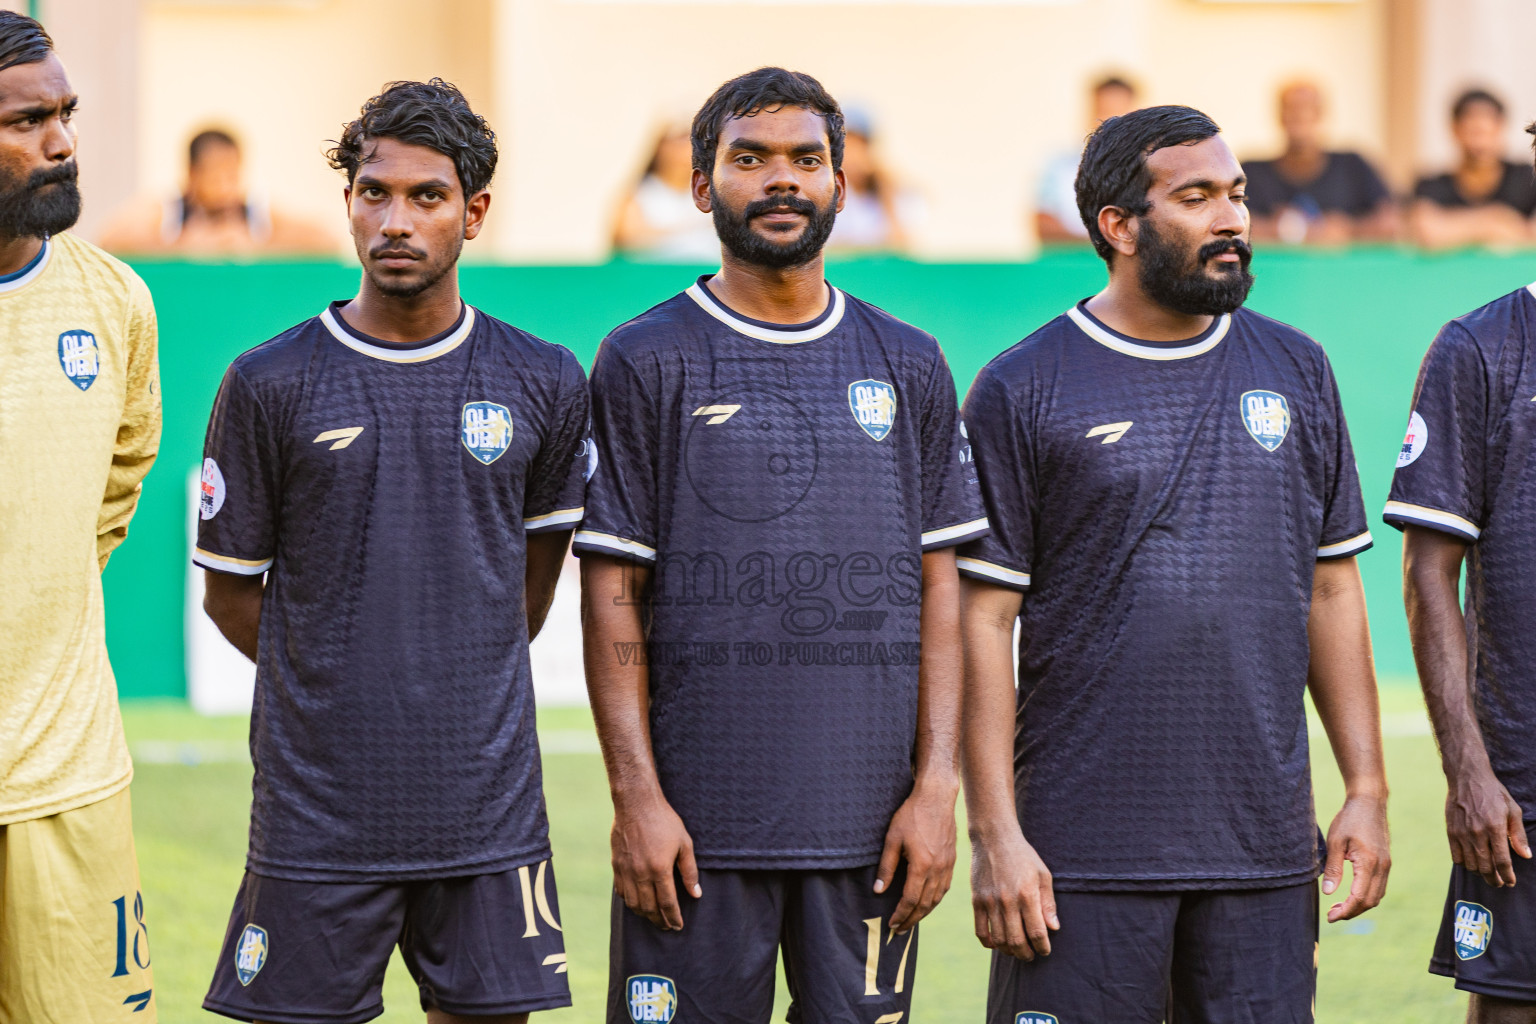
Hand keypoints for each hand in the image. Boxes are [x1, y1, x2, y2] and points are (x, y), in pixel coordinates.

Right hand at [610, 789, 700, 930]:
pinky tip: (636, 902)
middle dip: (659, 921)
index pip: (667, 903)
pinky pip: (621, 891)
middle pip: (649, 908)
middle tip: (666, 926)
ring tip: (653, 918)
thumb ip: (689, 871)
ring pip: (633, 903)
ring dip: (644, 914)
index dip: (673, 918)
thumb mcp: (684, 844)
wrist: (636, 804)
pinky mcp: (616, 865)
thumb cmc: (664, 821)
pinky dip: (629, 901)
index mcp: (660, 869)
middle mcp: (641, 874)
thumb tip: (696, 894)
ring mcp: (626, 871)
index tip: (678, 926)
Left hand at [877, 777, 957, 932]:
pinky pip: (944, 889)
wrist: (937, 798)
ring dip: (923, 913)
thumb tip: (878, 891)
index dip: (900, 915)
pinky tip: (926, 903)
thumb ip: (886, 867)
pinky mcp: (952, 861)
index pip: (910, 900)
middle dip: (911, 920)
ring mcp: (947, 866)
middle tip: (899, 931)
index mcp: (922, 865)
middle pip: (924, 904)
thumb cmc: (911, 815)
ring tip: (911, 921)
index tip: (892, 925)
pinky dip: (934, 900)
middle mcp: (937, 870)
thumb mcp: (892, 838)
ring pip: (936, 899)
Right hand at [970, 827, 1057, 959]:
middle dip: (1026, 954)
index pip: (1036, 932)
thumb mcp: (1043, 874)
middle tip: (1031, 956)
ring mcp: (990, 902)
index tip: (1045, 950)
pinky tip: (996, 943)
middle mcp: (1008, 901)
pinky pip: (980, 931)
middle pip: (1017, 941)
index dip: (1042, 947)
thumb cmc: (1022, 855)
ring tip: (1016, 950)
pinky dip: (989, 942)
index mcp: (1027, 895)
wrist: (994, 837)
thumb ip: (1048, 903)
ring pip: (998, 939)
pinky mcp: (976, 900)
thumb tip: (1053, 928)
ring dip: (1008, 950)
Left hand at [1322, 794, 1390, 921]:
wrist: (1369, 802)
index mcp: (1370, 863)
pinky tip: (1350, 895)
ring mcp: (1387, 866)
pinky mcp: (1386, 863)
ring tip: (1338, 907)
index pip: (1359, 897)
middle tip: (1331, 915)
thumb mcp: (1335, 842)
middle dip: (1351, 912)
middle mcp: (1383, 867)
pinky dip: (1366, 896)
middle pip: (1370, 901)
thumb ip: (1333, 868)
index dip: (1345, 911)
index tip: (1330, 917)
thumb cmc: (1349, 819)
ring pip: (1377, 896)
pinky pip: (1379, 887)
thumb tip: (1328, 893)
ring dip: (1359, 906)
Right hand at [1446, 765, 1531, 886]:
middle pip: (1486, 867)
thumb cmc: (1493, 793)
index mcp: (1495, 827)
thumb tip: (1525, 856)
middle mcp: (1477, 832)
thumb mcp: (1512, 810)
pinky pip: (1456, 856)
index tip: (1511, 882)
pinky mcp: (1451, 831)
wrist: (1467, 777)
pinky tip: (1472, 862)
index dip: (1508, 875)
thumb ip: (1518, 835)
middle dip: (1494, 879)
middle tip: (1500, 883)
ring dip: (1480, 873)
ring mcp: (1462, 833)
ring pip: (1471, 864)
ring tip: (1487, 873)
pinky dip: (1465, 864)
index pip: (1503, 861)